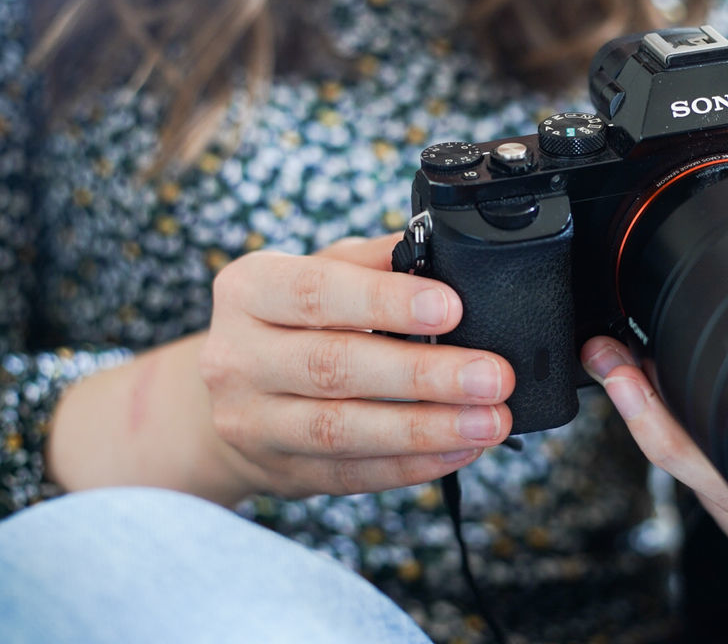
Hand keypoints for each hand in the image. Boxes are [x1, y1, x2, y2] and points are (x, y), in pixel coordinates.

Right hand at [200, 234, 514, 498]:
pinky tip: (460, 450)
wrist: (235, 396)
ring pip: (342, 430)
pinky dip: (412, 465)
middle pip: (334, 367)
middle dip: (423, 375)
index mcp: (249, 290)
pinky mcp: (281, 471)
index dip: (386, 302)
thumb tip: (444, 253)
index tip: (451, 309)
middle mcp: (238, 358)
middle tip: (491, 377)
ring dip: (425, 428)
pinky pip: (352, 474)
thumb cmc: (293, 321)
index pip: (317, 292)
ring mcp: (253, 422)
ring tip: (488, 421)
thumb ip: (375, 261)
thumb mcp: (320, 272)